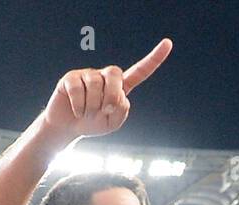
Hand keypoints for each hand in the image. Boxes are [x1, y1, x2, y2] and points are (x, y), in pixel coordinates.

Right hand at [42, 39, 170, 143]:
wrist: (70, 127)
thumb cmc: (94, 123)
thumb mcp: (114, 123)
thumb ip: (122, 110)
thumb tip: (116, 95)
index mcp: (121, 86)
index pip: (140, 71)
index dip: (154, 59)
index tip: (168, 43)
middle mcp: (105, 76)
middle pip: (115, 73)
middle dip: (112, 95)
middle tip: (106, 110)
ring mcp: (88, 75)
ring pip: (96, 84)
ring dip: (93, 106)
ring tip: (88, 113)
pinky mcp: (71, 77)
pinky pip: (78, 89)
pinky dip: (79, 106)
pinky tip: (78, 111)